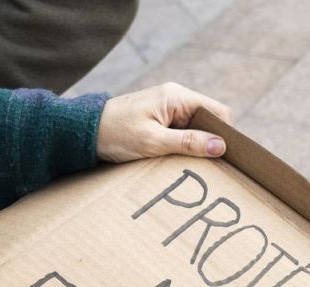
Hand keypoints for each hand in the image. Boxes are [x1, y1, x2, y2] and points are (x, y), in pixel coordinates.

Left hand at [97, 83, 234, 162]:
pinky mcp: (159, 118)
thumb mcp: (153, 142)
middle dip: (212, 142)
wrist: (82, 131)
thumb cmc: (115, 134)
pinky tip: (180, 159)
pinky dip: (185, 145)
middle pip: (209, 120)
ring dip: (197, 146)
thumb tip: (221, 146)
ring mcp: (167, 108)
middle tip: (212, 166)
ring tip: (194, 165)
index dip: (226, 134)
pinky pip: (183, 131)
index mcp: (176, 97)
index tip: (226, 157)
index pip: (218, 112)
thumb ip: (188, 143)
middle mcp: (175, 98)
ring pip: (197, 127)